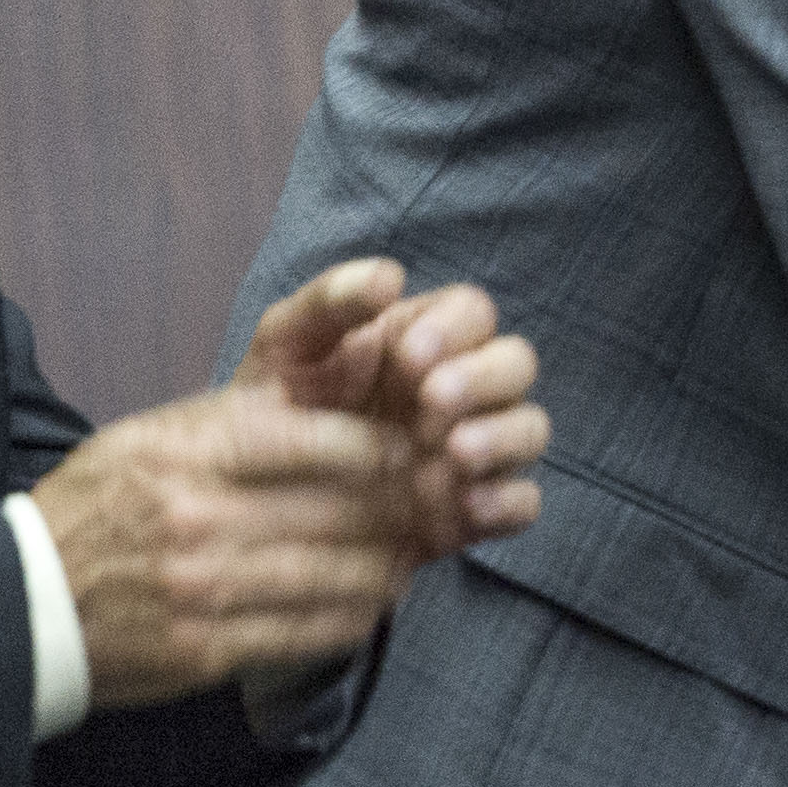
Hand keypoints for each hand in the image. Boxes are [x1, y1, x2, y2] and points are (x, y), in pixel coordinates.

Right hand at [33, 381, 445, 710]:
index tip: (416, 450)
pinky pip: (309, 632)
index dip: (381, 449)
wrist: (19, 601)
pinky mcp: (206, 649)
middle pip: (339, 510)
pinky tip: (373, 600)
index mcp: (188, 450)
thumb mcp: (154, 436)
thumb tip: (341, 409)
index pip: (316, 441)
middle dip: (402, 508)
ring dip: (389, 566)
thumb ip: (240, 422)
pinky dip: (354, 616)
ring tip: (413, 553)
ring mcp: (203, 588)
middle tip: (441, 503)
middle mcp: (198, 517)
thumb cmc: (98, 505)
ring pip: (336, 574)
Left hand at [240, 256, 548, 557]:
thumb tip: (391, 277)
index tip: (411, 356)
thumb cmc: (275, 406)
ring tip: (456, 453)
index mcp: (422, 340)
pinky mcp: (473, 509)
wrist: (256, 498)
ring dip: (504, 435)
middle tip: (434, 398)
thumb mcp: (286, 345)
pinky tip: (468, 505)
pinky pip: (522, 502)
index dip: (455, 329)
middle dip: (485, 378)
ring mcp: (472, 450)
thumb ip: (331, 301)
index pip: (472, 313)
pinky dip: (507, 501)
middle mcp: (461, 391)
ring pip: (531, 428)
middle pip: (517, 364)